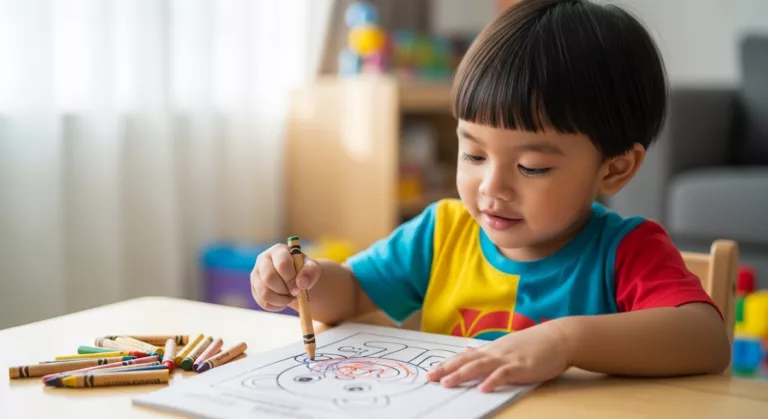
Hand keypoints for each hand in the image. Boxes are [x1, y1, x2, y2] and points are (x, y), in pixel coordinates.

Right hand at [250, 243, 320, 311]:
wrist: (295, 278)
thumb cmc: (303, 270)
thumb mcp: (312, 268)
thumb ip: (310, 272)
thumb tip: (301, 284)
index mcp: (278, 251)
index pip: (282, 263)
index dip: (291, 278)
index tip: (300, 287)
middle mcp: (263, 260)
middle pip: (269, 278)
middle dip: (284, 290)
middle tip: (295, 293)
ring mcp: (256, 275)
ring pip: (264, 293)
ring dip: (281, 300)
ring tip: (291, 298)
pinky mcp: (254, 289)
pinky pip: (264, 303)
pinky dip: (277, 306)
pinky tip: (284, 301)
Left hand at [427, 321, 571, 391]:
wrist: (559, 337)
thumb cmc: (534, 344)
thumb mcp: (506, 345)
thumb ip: (487, 351)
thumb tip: (468, 349)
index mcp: (491, 350)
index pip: (463, 357)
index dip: (446, 364)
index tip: (430, 372)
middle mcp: (495, 353)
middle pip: (466, 360)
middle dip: (446, 369)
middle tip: (429, 378)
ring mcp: (508, 359)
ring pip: (480, 366)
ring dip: (462, 375)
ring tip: (447, 383)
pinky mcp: (521, 366)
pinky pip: (504, 374)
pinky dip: (493, 381)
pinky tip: (483, 388)